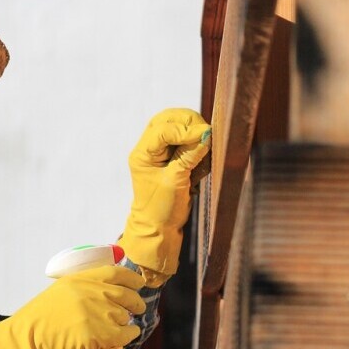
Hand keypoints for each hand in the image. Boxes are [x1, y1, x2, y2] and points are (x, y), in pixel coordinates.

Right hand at [0, 265, 145, 348]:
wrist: (27, 343)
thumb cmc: (36, 323)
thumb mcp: (56, 295)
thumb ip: (78, 291)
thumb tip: (100, 295)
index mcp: (78, 280)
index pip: (114, 272)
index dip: (131, 277)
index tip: (137, 282)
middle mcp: (90, 293)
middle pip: (124, 294)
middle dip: (135, 301)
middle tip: (137, 307)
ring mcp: (96, 313)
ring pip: (124, 315)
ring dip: (128, 320)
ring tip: (126, 324)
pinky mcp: (99, 334)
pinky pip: (125, 333)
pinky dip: (131, 334)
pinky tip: (131, 334)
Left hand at [117, 108, 210, 286]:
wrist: (158, 228)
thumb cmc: (161, 209)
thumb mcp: (175, 182)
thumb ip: (189, 156)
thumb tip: (206, 134)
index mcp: (142, 153)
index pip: (163, 128)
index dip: (185, 129)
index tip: (206, 135)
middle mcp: (149, 148)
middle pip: (168, 119)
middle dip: (189, 123)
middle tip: (206, 136)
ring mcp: (160, 151)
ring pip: (178, 125)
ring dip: (194, 132)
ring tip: (203, 151)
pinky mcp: (172, 157)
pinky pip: (186, 139)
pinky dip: (197, 143)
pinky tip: (201, 160)